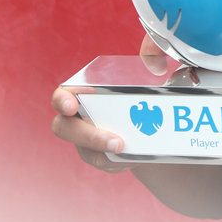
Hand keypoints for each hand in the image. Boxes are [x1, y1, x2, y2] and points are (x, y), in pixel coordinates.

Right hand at [50, 34, 164, 172]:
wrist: (149, 124)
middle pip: (67, 128)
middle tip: (116, 142)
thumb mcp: (148, 74)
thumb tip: (158, 65)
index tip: (72, 105)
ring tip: (127, 150)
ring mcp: (85, 141)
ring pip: (86, 151)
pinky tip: (133, 157)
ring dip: (106, 153)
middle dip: (89, 136)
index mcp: (84, 94)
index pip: (63, 95)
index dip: (63, 100)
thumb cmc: (141, 93)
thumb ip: (151, 58)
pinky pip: (104, 162)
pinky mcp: (99, 157)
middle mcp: (78, 118)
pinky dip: (118, 161)